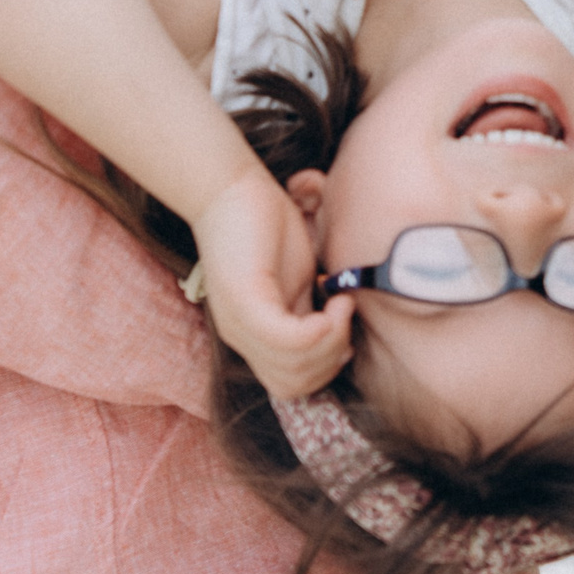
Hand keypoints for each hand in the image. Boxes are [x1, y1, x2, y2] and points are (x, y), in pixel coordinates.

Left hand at [191, 167, 353, 400]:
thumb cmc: (263, 226)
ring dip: (332, 342)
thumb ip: (309, 306)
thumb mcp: (294, 277)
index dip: (326, 365)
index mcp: (252, 334)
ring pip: (293, 370)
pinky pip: (288, 340)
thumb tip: (337, 326)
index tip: (343, 325)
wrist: (228, 188)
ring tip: (342, 303)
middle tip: (344, 313)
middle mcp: (241, 336)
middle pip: (293, 385)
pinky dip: (321, 330)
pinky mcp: (246, 299)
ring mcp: (241, 321)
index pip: (290, 384)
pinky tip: (334, 298)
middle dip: (333, 358)